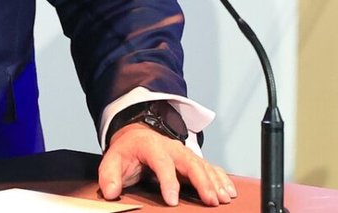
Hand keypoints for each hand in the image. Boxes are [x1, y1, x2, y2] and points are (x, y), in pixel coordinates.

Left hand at [98, 123, 238, 206]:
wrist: (138, 135)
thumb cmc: (128, 152)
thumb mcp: (113, 159)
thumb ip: (109, 175)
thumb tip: (110, 192)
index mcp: (152, 146)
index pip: (162, 163)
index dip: (168, 182)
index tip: (172, 200)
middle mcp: (172, 148)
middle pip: (190, 162)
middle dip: (201, 181)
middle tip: (209, 200)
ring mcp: (185, 153)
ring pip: (203, 165)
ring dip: (214, 182)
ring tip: (221, 199)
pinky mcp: (193, 160)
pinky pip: (211, 167)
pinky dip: (221, 179)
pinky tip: (228, 191)